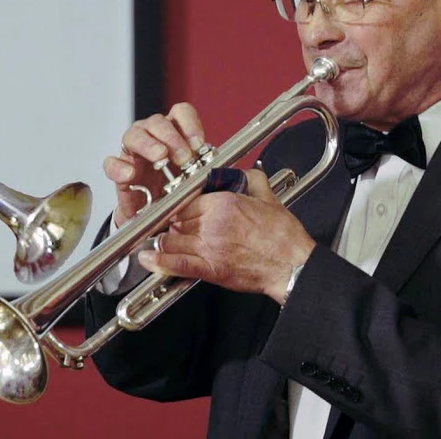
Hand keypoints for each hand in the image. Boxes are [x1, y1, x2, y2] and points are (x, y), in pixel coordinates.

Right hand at [103, 103, 205, 226]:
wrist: (156, 213)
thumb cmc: (177, 188)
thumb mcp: (196, 176)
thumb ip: (207, 168)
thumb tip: (226, 169)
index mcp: (174, 132)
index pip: (181, 113)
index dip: (190, 124)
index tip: (199, 144)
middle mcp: (152, 136)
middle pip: (157, 122)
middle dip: (172, 138)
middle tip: (184, 157)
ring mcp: (133, 151)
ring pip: (134, 135)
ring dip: (149, 145)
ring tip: (160, 158)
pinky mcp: (119, 170)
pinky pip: (112, 162)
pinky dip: (120, 168)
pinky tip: (130, 175)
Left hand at [136, 169, 316, 303]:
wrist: (292, 265)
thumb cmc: (282, 236)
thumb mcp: (269, 198)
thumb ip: (253, 180)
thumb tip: (247, 171)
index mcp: (225, 203)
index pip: (188, 200)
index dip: (181, 205)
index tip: (177, 209)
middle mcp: (213, 223)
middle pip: (177, 219)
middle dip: (172, 223)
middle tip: (171, 226)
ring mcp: (210, 247)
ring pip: (172, 239)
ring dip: (165, 240)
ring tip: (162, 241)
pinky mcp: (210, 269)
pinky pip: (177, 264)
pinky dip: (160, 262)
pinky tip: (148, 258)